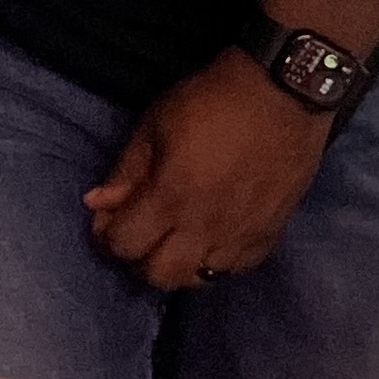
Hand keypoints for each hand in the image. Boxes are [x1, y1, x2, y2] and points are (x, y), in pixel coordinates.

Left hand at [84, 50, 333, 291]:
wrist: (281, 97)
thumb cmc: (210, 103)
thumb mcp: (154, 125)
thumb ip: (125, 171)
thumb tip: (96, 203)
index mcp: (170, 198)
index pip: (125, 245)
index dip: (106, 236)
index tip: (108, 220)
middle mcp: (205, 229)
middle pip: (158, 276)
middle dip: (138, 259)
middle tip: (139, 234)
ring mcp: (240, 239)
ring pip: (197, 281)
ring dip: (176, 266)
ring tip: (172, 240)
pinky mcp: (268, 238)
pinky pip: (233, 272)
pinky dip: (213, 263)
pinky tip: (207, 240)